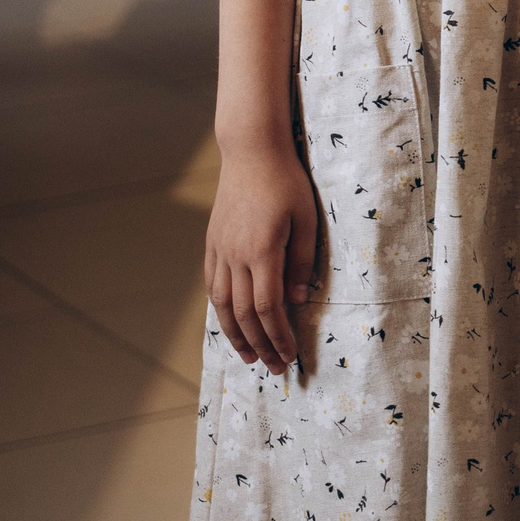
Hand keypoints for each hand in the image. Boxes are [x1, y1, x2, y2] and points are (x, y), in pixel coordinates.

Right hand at [204, 144, 320, 370]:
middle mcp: (235, 256)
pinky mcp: (212, 245)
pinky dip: (222, 310)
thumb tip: (299, 301)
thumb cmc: (287, 183)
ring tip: (248, 357)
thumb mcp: (307, 220)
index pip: (269, 308)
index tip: (290, 356)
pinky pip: (214, 286)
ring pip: (223, 305)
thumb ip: (302, 263)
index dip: (279, 336)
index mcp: (262, 251)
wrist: (251, 154)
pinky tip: (231, 322)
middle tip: (273, 367)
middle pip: (245, 314)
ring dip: (236, 335)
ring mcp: (219, 251)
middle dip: (260, 344)